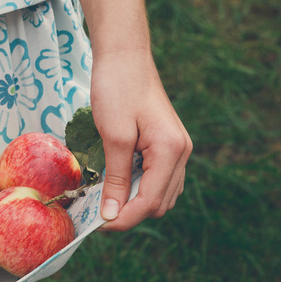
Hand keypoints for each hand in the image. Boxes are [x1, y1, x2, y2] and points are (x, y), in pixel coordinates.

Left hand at [90, 50, 192, 230]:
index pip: (150, 202)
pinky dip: (139, 189)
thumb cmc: (117, 90)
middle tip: (97, 211)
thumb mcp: (113, 136)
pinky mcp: (167, 146)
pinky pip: (158, 180)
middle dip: (129, 213)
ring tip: (105, 200)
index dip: (124, 218)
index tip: (98, 224)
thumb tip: (111, 215)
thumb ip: (115, 178)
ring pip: (160, 195)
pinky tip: (117, 185)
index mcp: (172, 150)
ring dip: (134, 203)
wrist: (124, 57)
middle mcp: (182, 153)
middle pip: (158, 204)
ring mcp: (177, 149)